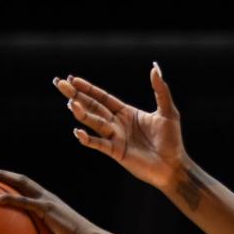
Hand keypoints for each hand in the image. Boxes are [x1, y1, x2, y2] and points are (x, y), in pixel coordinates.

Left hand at [0, 170, 102, 233]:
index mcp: (50, 203)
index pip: (30, 188)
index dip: (15, 183)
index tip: (0, 182)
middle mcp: (47, 198)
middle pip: (22, 180)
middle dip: (3, 174)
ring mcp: (46, 201)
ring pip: (21, 183)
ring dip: (2, 176)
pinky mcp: (46, 208)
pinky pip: (22, 201)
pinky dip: (6, 199)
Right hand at [53, 67, 184, 190]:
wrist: (174, 165)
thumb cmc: (172, 140)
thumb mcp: (168, 111)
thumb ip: (160, 90)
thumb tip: (155, 68)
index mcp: (126, 112)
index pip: (103, 98)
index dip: (88, 89)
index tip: (73, 79)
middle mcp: (117, 124)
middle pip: (93, 107)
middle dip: (76, 96)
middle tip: (59, 84)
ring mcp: (115, 138)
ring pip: (94, 123)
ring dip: (82, 114)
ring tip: (70, 103)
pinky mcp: (116, 152)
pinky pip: (99, 144)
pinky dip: (88, 139)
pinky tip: (77, 132)